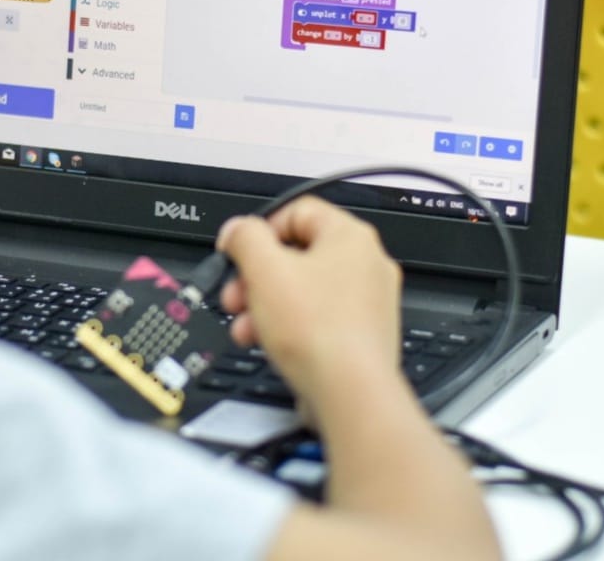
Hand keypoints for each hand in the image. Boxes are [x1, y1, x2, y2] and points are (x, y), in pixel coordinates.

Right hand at [217, 197, 402, 420]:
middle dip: (256, 276)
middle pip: (297, 255)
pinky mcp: (361, 335)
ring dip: (265, 304)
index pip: (298, 211)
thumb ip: (246, 239)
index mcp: (350, 237)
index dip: (259, 229)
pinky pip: (317, 319)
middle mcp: (366, 265)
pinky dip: (289, 326)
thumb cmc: (319, 331)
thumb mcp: (264, 271)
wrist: (350, 392)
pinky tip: (266, 341)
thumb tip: (237, 230)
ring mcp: (367, 302)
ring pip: (303, 290)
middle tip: (236, 293)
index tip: (237, 250)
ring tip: (245, 325)